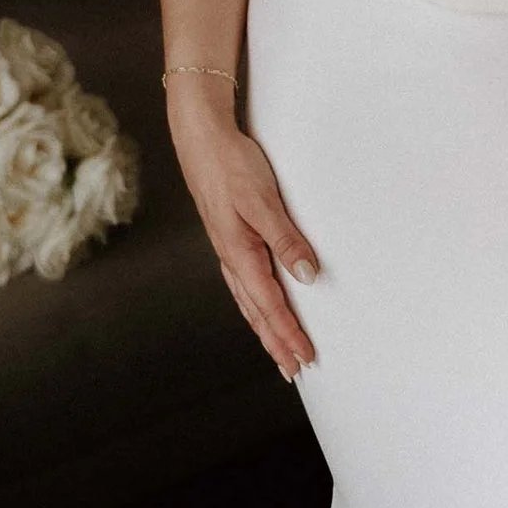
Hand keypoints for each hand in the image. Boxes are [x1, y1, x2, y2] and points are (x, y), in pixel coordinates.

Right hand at [167, 77, 319, 375]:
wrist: (200, 136)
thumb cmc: (230, 164)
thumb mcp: (263, 200)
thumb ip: (286, 239)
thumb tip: (307, 275)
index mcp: (239, 254)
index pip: (270, 306)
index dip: (289, 335)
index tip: (305, 358)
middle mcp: (231, 258)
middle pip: (257, 313)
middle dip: (275, 344)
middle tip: (293, 370)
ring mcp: (228, 250)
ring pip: (249, 302)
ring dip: (265, 329)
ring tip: (280, 351)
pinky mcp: (229, 238)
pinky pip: (244, 284)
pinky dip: (256, 306)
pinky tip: (260, 308)